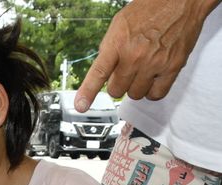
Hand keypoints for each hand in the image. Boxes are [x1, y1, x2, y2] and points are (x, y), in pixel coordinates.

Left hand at [75, 0, 208, 110]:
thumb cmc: (149, 10)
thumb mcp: (119, 25)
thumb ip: (109, 49)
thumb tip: (102, 72)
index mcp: (117, 43)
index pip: (98, 73)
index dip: (88, 92)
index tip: (81, 106)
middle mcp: (134, 55)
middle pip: (116, 90)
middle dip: (119, 83)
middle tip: (127, 71)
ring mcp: (154, 63)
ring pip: (135, 94)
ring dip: (136, 87)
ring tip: (142, 70)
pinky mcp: (172, 67)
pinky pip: (156, 94)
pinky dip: (152, 91)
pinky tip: (153, 79)